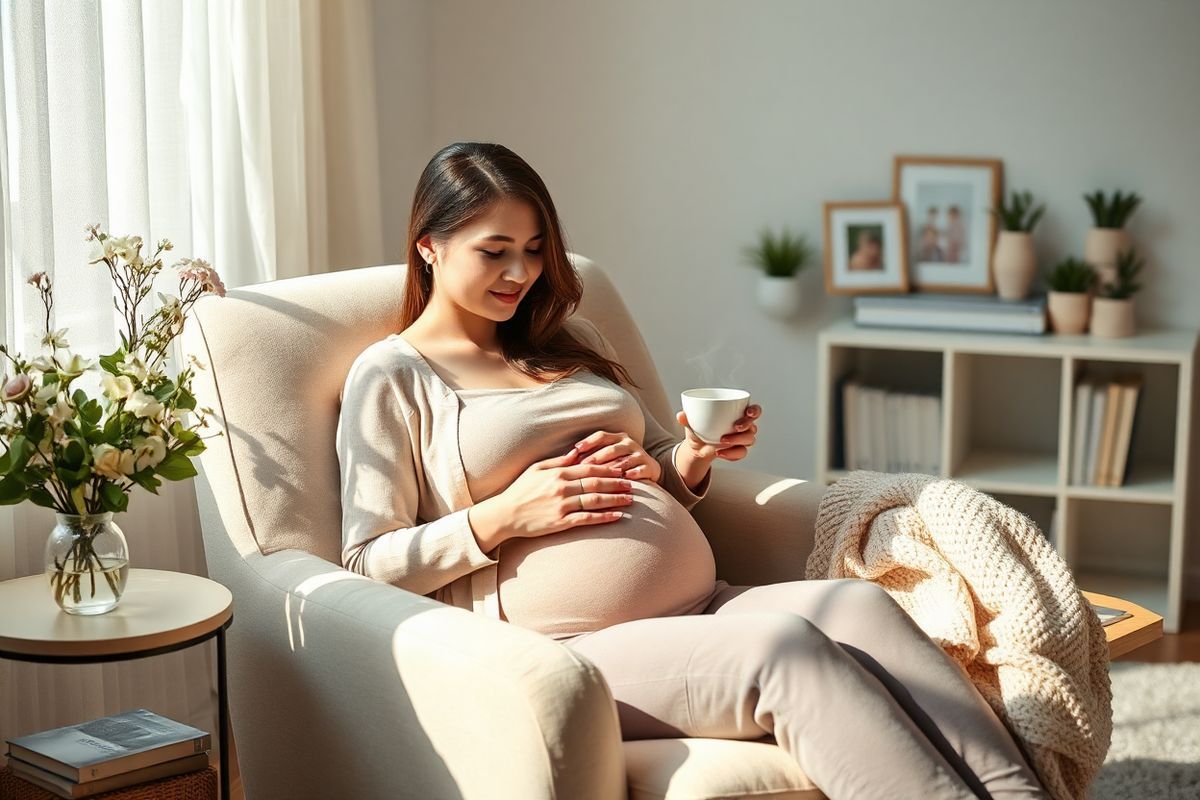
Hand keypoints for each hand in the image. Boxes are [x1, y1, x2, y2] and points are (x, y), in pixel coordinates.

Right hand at [495, 448, 633, 540]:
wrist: (505, 514)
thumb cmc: (519, 490)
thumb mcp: (536, 469)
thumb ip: (558, 461)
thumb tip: (577, 453)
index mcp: (557, 473)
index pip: (589, 468)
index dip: (608, 468)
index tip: (622, 469)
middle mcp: (562, 488)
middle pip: (596, 483)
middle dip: (617, 483)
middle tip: (632, 484)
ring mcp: (562, 506)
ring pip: (595, 500)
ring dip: (615, 499)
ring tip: (630, 499)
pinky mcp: (560, 522)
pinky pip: (587, 519)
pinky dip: (604, 517)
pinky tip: (617, 516)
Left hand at [573, 430, 662, 483]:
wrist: (647, 472)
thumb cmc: (618, 466)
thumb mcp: (606, 457)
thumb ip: (589, 456)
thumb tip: (565, 459)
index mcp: (617, 437)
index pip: (601, 436)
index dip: (589, 442)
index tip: (575, 450)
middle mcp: (629, 443)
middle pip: (611, 448)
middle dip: (597, 458)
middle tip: (584, 467)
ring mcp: (640, 454)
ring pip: (624, 459)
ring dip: (613, 468)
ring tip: (601, 477)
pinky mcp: (650, 466)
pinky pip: (640, 469)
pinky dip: (632, 474)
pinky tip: (624, 479)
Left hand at [677, 403, 760, 461]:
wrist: (697, 446)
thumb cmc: (699, 428)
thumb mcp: (692, 423)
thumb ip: (687, 418)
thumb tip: (680, 415)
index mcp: (737, 413)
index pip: (753, 410)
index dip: (754, 411)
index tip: (747, 412)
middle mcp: (743, 426)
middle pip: (753, 426)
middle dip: (746, 427)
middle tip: (734, 428)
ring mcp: (742, 440)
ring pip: (749, 440)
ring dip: (737, 441)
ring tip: (721, 442)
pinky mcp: (738, 451)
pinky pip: (741, 453)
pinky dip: (731, 454)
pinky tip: (720, 453)